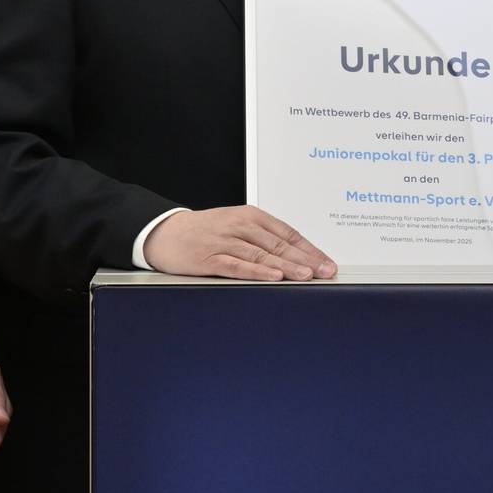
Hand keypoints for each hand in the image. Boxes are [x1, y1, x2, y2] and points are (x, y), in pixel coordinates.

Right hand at [145, 206, 335, 281]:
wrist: (164, 232)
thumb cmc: (205, 231)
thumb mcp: (236, 227)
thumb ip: (262, 239)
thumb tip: (295, 258)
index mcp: (251, 217)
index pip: (288, 234)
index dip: (310, 249)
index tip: (327, 262)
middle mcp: (240, 226)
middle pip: (279, 244)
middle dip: (306, 259)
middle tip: (325, 271)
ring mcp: (225, 241)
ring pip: (262, 253)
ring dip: (286, 265)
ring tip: (306, 275)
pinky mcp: (209, 257)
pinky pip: (237, 264)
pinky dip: (256, 270)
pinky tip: (272, 276)